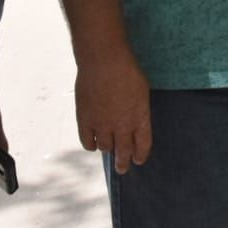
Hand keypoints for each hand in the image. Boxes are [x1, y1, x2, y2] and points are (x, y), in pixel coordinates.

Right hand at [74, 52, 151, 172]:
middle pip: (123, 152)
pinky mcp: (85, 121)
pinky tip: (93, 142)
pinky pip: (87, 142)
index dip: (140, 155)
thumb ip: (138, 110)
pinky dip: (91, 144)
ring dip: (108, 148)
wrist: (104, 60)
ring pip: (105, 148)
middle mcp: (122, 126)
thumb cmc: (126, 70)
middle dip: (123, 162)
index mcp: (140, 118)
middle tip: (122, 168)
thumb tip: (133, 122)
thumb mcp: (142, 91)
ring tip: (107, 147)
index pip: (143, 145)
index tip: (138, 160)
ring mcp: (102, 125)